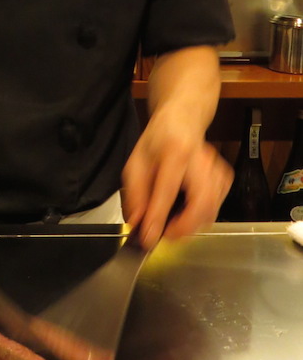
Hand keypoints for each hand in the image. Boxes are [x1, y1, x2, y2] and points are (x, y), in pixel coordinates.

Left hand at [121, 110, 232, 249]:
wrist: (182, 121)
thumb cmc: (158, 141)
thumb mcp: (136, 163)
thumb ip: (135, 194)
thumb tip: (138, 222)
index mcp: (175, 152)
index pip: (167, 190)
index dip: (158, 218)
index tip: (149, 237)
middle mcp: (201, 160)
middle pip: (203, 201)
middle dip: (185, 226)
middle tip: (166, 235)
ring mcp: (217, 168)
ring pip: (213, 207)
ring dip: (193, 224)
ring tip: (173, 224)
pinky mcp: (225, 177)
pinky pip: (218, 205)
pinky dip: (203, 215)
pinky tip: (188, 210)